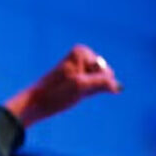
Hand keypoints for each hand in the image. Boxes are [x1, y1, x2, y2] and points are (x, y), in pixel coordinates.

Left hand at [4, 44, 121, 128]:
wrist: (36, 103)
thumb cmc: (55, 94)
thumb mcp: (81, 86)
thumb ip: (103, 83)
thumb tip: (119, 87)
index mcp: (82, 52)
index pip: (106, 71)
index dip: (94, 81)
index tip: (74, 83)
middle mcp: (82, 56)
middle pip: (105, 75)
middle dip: (94, 85)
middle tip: (73, 90)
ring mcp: (81, 68)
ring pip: (100, 82)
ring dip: (90, 91)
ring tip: (71, 92)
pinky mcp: (79, 78)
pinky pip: (94, 87)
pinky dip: (88, 93)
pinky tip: (73, 95)